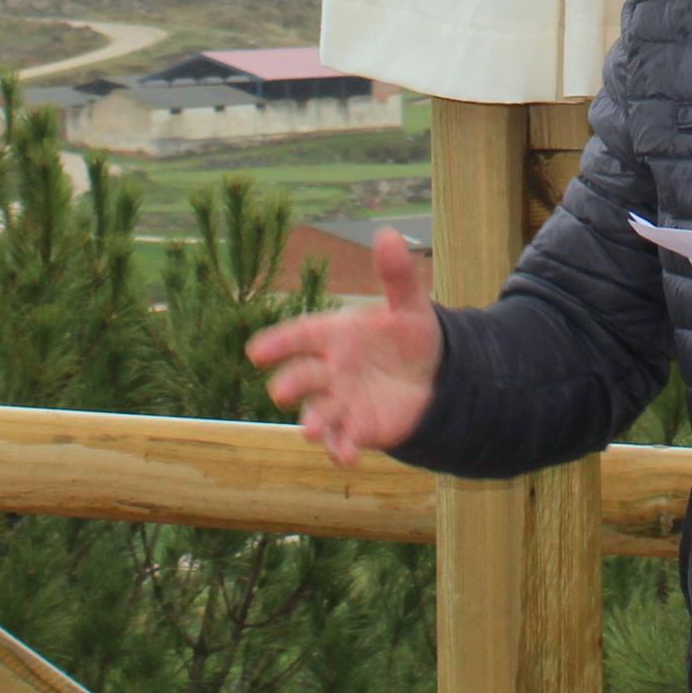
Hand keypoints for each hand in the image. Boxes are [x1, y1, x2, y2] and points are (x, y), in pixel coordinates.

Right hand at [247, 231, 443, 465]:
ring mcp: (340, 401)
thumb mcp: (410, 304)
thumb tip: (387, 234)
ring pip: (318, 412)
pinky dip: (341, 449)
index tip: (257, 351)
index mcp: (335, 334)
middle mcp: (330, 369)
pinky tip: (347, 458)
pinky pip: (344, 440)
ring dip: (313, 422)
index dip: (279, 342)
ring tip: (312, 432)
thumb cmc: (410, 336)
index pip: (301, 335)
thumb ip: (397, 275)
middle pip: (303, 375)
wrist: (434, 377)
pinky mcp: (357, 428)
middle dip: (290, 383)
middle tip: (280, 391)